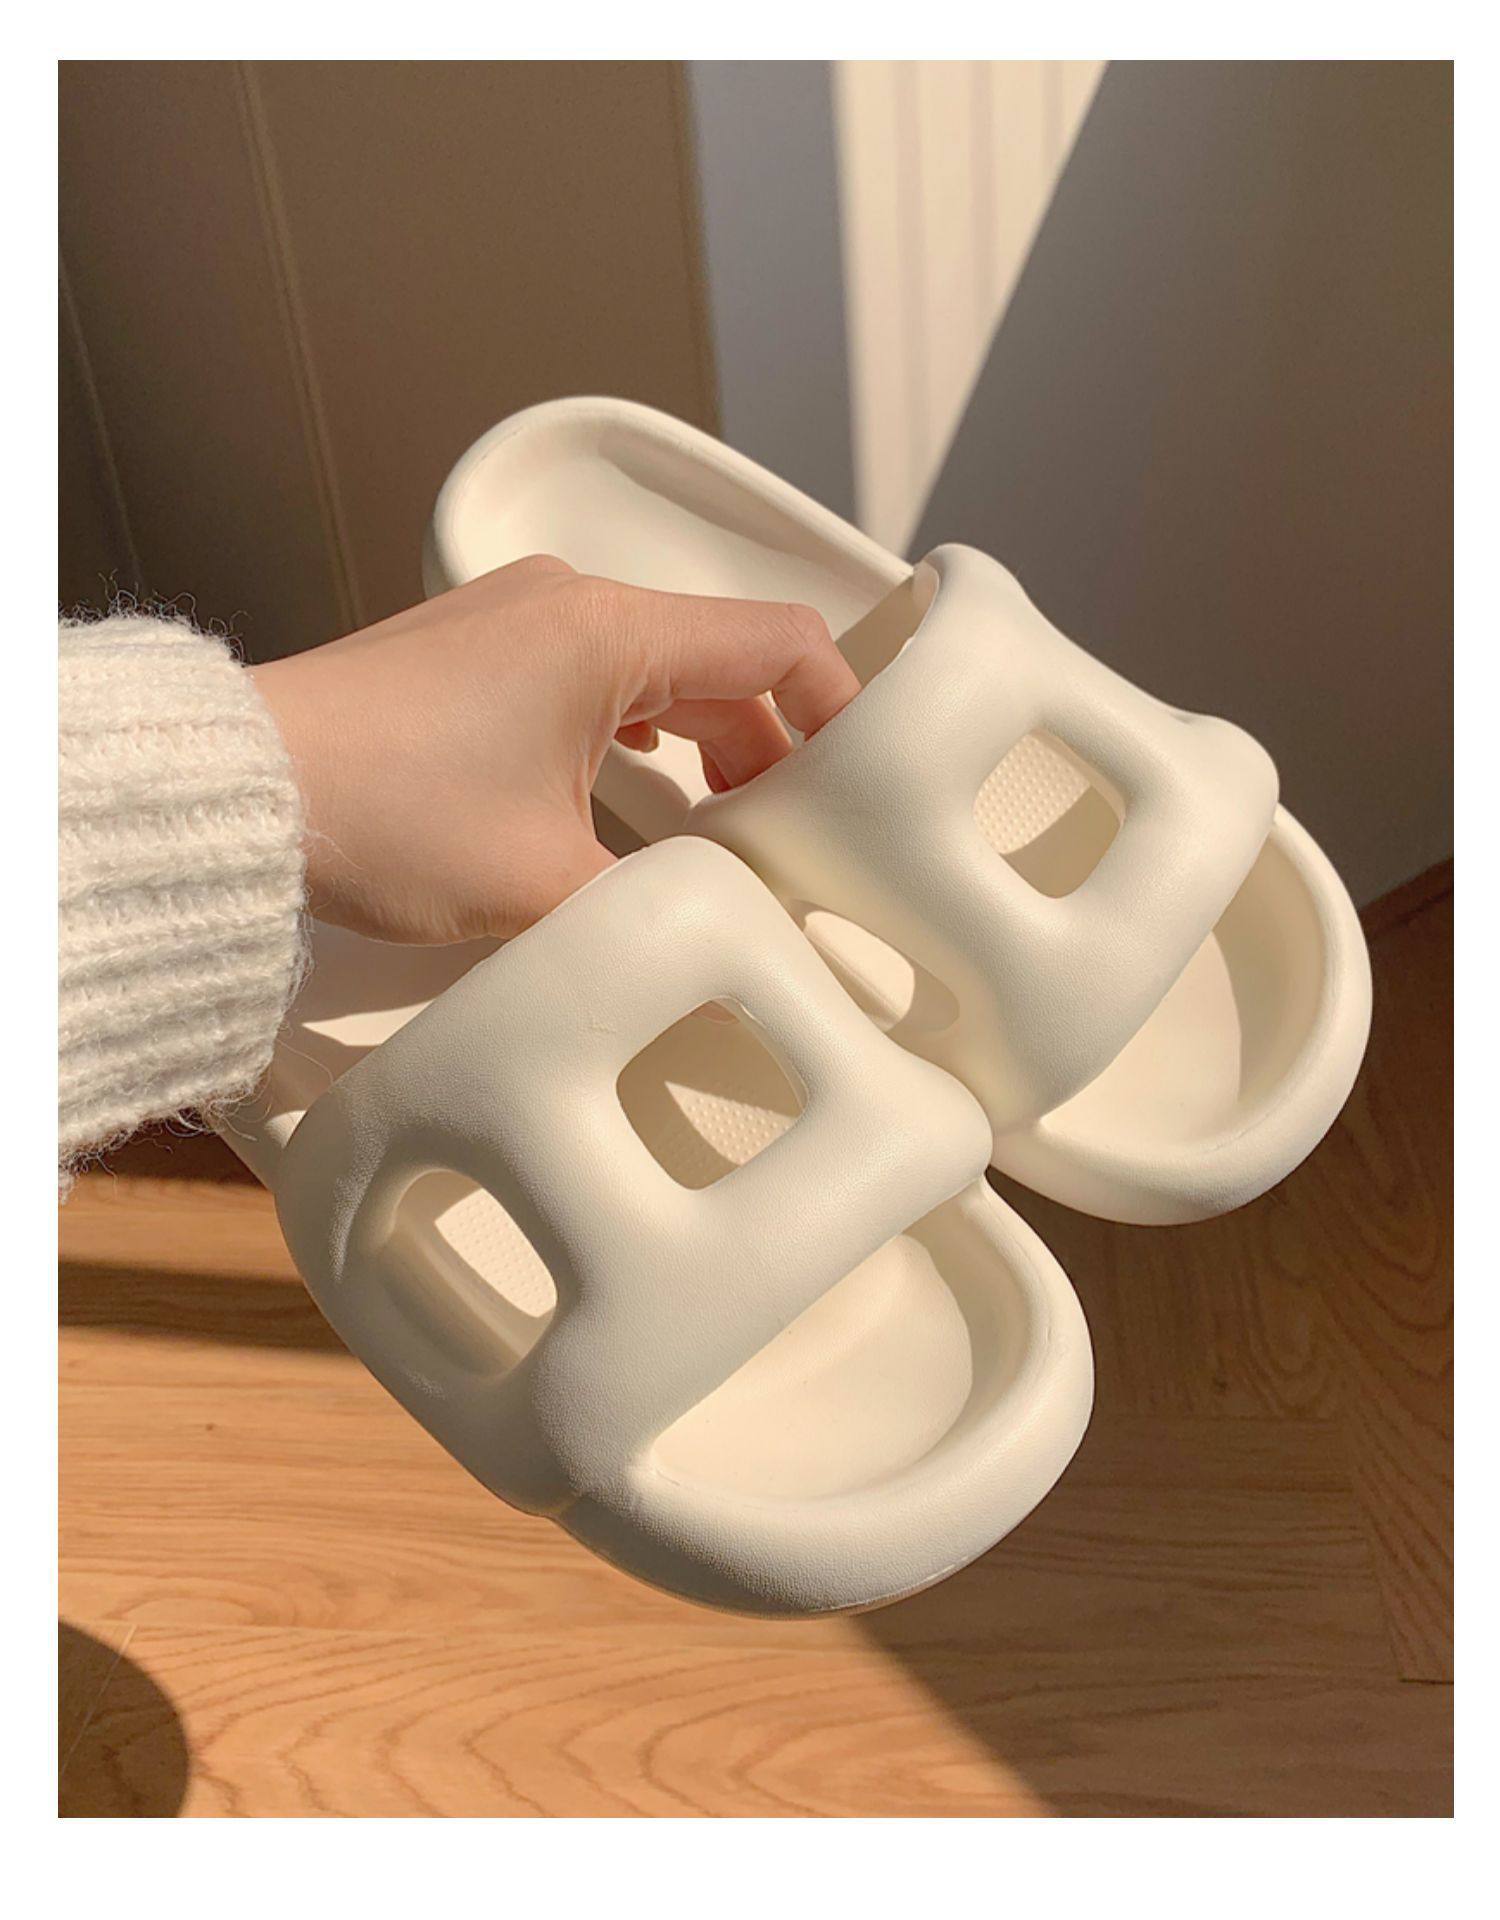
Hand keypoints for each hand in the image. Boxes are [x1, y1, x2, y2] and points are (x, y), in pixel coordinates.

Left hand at [251, 556, 858, 944]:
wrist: (239, 794)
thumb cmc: (388, 819)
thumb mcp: (547, 886)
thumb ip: (659, 911)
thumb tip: (726, 949)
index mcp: (610, 633)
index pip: (780, 643)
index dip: (844, 713)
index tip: (867, 789)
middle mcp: (571, 604)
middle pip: (726, 658)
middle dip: (776, 748)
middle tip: (799, 839)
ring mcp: (517, 621)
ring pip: (660, 670)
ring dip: (707, 744)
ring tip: (731, 833)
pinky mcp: (476, 651)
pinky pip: (597, 676)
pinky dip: (642, 731)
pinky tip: (645, 793)